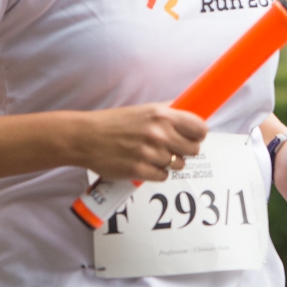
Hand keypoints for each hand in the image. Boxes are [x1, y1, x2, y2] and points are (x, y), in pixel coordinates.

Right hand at [79, 104, 206, 182]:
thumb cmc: (114, 123)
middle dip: (185, 150)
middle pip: (194, 149)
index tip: (193, 136)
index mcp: (162, 115)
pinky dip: (156, 173)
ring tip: (153, 155)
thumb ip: (168, 110)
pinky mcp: (140, 171)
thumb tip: (190, 110)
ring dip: (169, 162)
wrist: (86, 137)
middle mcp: (158, 133)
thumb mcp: (143, 109)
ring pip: (179, 165)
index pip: (199, 128)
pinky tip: (145, 164)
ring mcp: (150, 153)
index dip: (198, 134)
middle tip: (172, 148)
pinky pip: (163, 176)